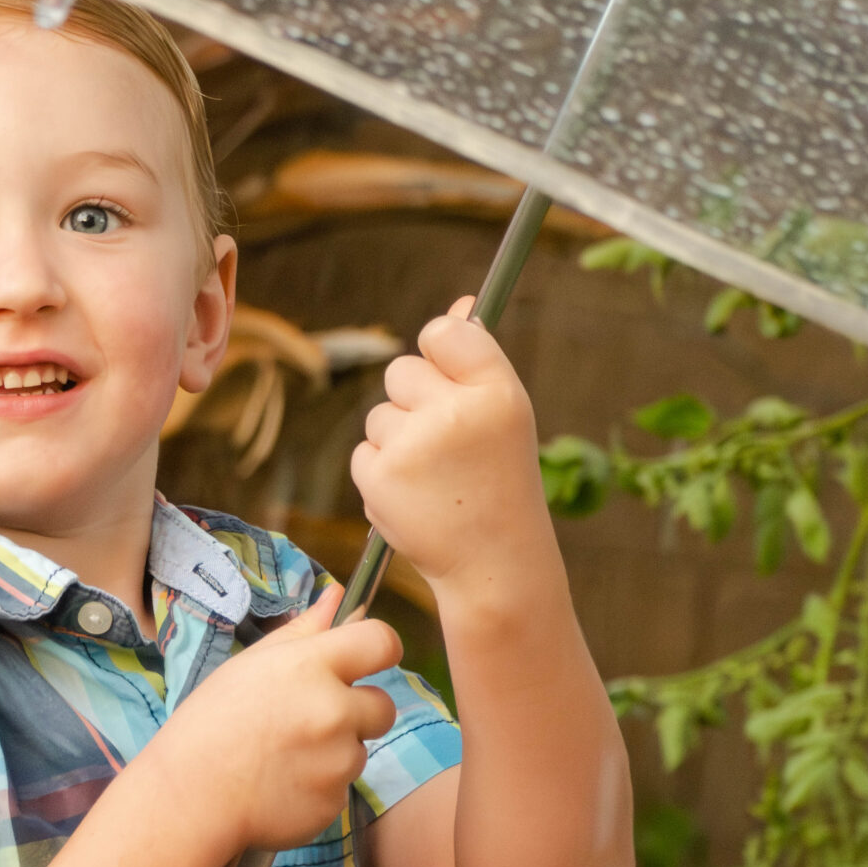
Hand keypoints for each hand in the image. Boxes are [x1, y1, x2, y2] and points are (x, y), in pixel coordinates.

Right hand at [153, 595, 401, 855]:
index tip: (365, 661)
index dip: (379, 649)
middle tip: (308, 721)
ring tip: (281, 759)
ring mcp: (338, 762)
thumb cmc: (209, 724)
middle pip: (383, 705)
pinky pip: (341, 788)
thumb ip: (302, 631)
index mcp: (310, 668)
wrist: (188, 800)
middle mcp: (333, 712)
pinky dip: (318, 787)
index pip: (381, 642)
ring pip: (359, 750)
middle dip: (357, 711)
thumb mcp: (249, 666)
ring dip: (333, 753)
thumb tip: (339, 597)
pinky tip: (280, 786)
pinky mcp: (334, 803)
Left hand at [351, 297, 557, 613]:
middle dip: (413, 402)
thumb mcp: (504, 418)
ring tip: (434, 479)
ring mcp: (413, 444)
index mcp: (497, 392)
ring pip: (379, 415)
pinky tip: (414, 498)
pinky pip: (364, 452)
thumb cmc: (499, 484)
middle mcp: (455, 413)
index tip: (447, 379)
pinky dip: (381, 474)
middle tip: (446, 445)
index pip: (445, 332)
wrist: (492, 563)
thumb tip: (462, 303)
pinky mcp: (380, 475)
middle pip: (401, 369)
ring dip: (397, 442)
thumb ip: (476, 361)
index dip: (439, 352)